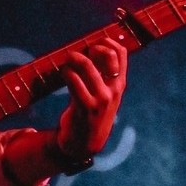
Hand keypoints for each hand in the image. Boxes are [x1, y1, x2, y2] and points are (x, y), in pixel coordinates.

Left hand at [55, 36, 127, 160]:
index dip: (107, 42)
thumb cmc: (90, 113)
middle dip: (90, 49)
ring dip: (73, 59)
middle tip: (76, 55)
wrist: (84, 144)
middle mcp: (113, 91)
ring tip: (66, 63)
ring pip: (87, 66)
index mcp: (119, 85)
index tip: (93, 45)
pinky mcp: (85, 107)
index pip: (121, 53)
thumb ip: (101, 75)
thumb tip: (90, 48)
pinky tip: (63, 74)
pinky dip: (66, 72)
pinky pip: (74, 81)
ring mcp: (100, 100)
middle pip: (107, 55)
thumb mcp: (102, 95)